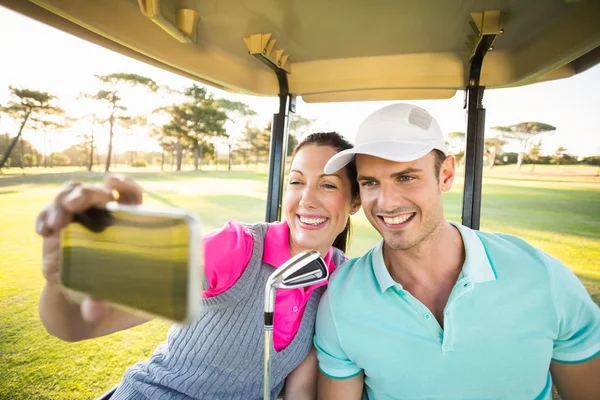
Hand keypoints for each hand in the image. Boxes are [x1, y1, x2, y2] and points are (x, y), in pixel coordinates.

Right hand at [35, 174, 142, 321]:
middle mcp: (104, 215)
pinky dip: (44, 217)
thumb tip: (93, 311)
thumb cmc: (110, 292)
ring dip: (61, 204)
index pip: (131, 196)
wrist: (83, 300)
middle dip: (85, 194)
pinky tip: (43, 229)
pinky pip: (49, 213)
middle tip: (73, 204)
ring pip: (71, 195)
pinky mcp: (59, 226)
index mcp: (129, 225)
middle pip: (97, 192)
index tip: (113, 183)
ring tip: (55, 224)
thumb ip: (104, 303)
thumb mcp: (110, 298)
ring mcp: (80, 218)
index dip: (125, 185)